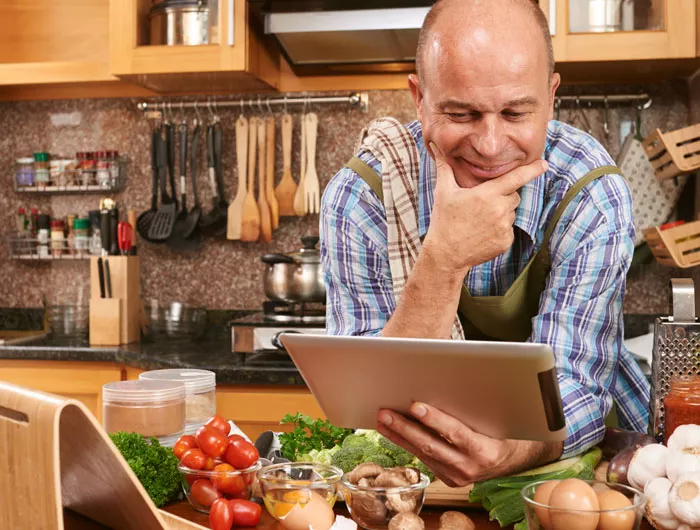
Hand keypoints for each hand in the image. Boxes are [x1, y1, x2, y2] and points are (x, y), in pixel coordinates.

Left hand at [376, 402, 561, 485]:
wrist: (516, 459)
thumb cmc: (505, 430)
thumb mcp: (496, 417)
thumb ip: (474, 406)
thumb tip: (449, 380)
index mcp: (485, 451)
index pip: (456, 433)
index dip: (435, 419)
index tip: (415, 406)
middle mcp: (470, 467)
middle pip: (431, 446)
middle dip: (405, 428)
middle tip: (386, 413)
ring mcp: (458, 476)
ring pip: (422, 454)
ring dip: (399, 436)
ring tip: (382, 420)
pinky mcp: (449, 479)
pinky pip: (425, 459)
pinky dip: (408, 444)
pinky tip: (394, 432)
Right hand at [423, 143, 546, 273]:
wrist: (446, 254)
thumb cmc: (444, 220)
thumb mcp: (443, 191)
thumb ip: (444, 166)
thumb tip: (433, 145)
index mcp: (487, 194)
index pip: (517, 177)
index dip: (532, 170)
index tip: (544, 164)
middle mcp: (499, 209)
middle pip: (514, 196)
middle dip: (503, 197)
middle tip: (483, 205)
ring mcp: (504, 227)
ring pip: (512, 213)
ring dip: (502, 214)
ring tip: (480, 221)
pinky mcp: (506, 241)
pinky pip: (509, 230)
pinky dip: (499, 230)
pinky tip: (483, 234)